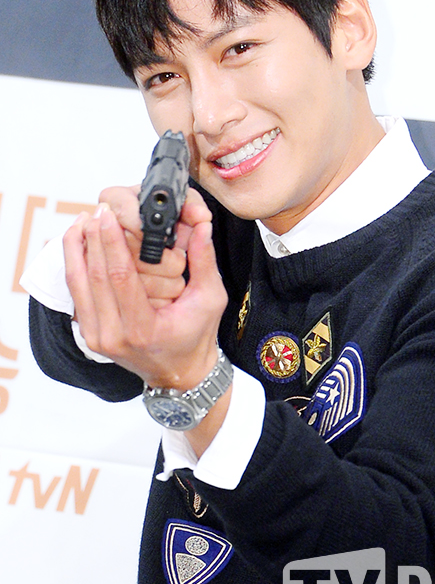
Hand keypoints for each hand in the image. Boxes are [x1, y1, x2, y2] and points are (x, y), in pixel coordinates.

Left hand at [63, 187, 227, 392]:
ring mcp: (97, 337)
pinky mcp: (88, 333)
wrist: (179, 373)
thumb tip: (203, 227)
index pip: (119, 276)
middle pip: (93, 276)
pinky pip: (76, 294)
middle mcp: (114, 335)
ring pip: (77, 284)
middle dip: (92, 238)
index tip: (108, 215)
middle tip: (96, 210)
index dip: (111, 242)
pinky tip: (79, 245)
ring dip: (76, 249)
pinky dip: (74, 266)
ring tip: (82, 221)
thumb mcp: (211, 300)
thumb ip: (205, 262)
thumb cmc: (195, 338)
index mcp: (143, 328)